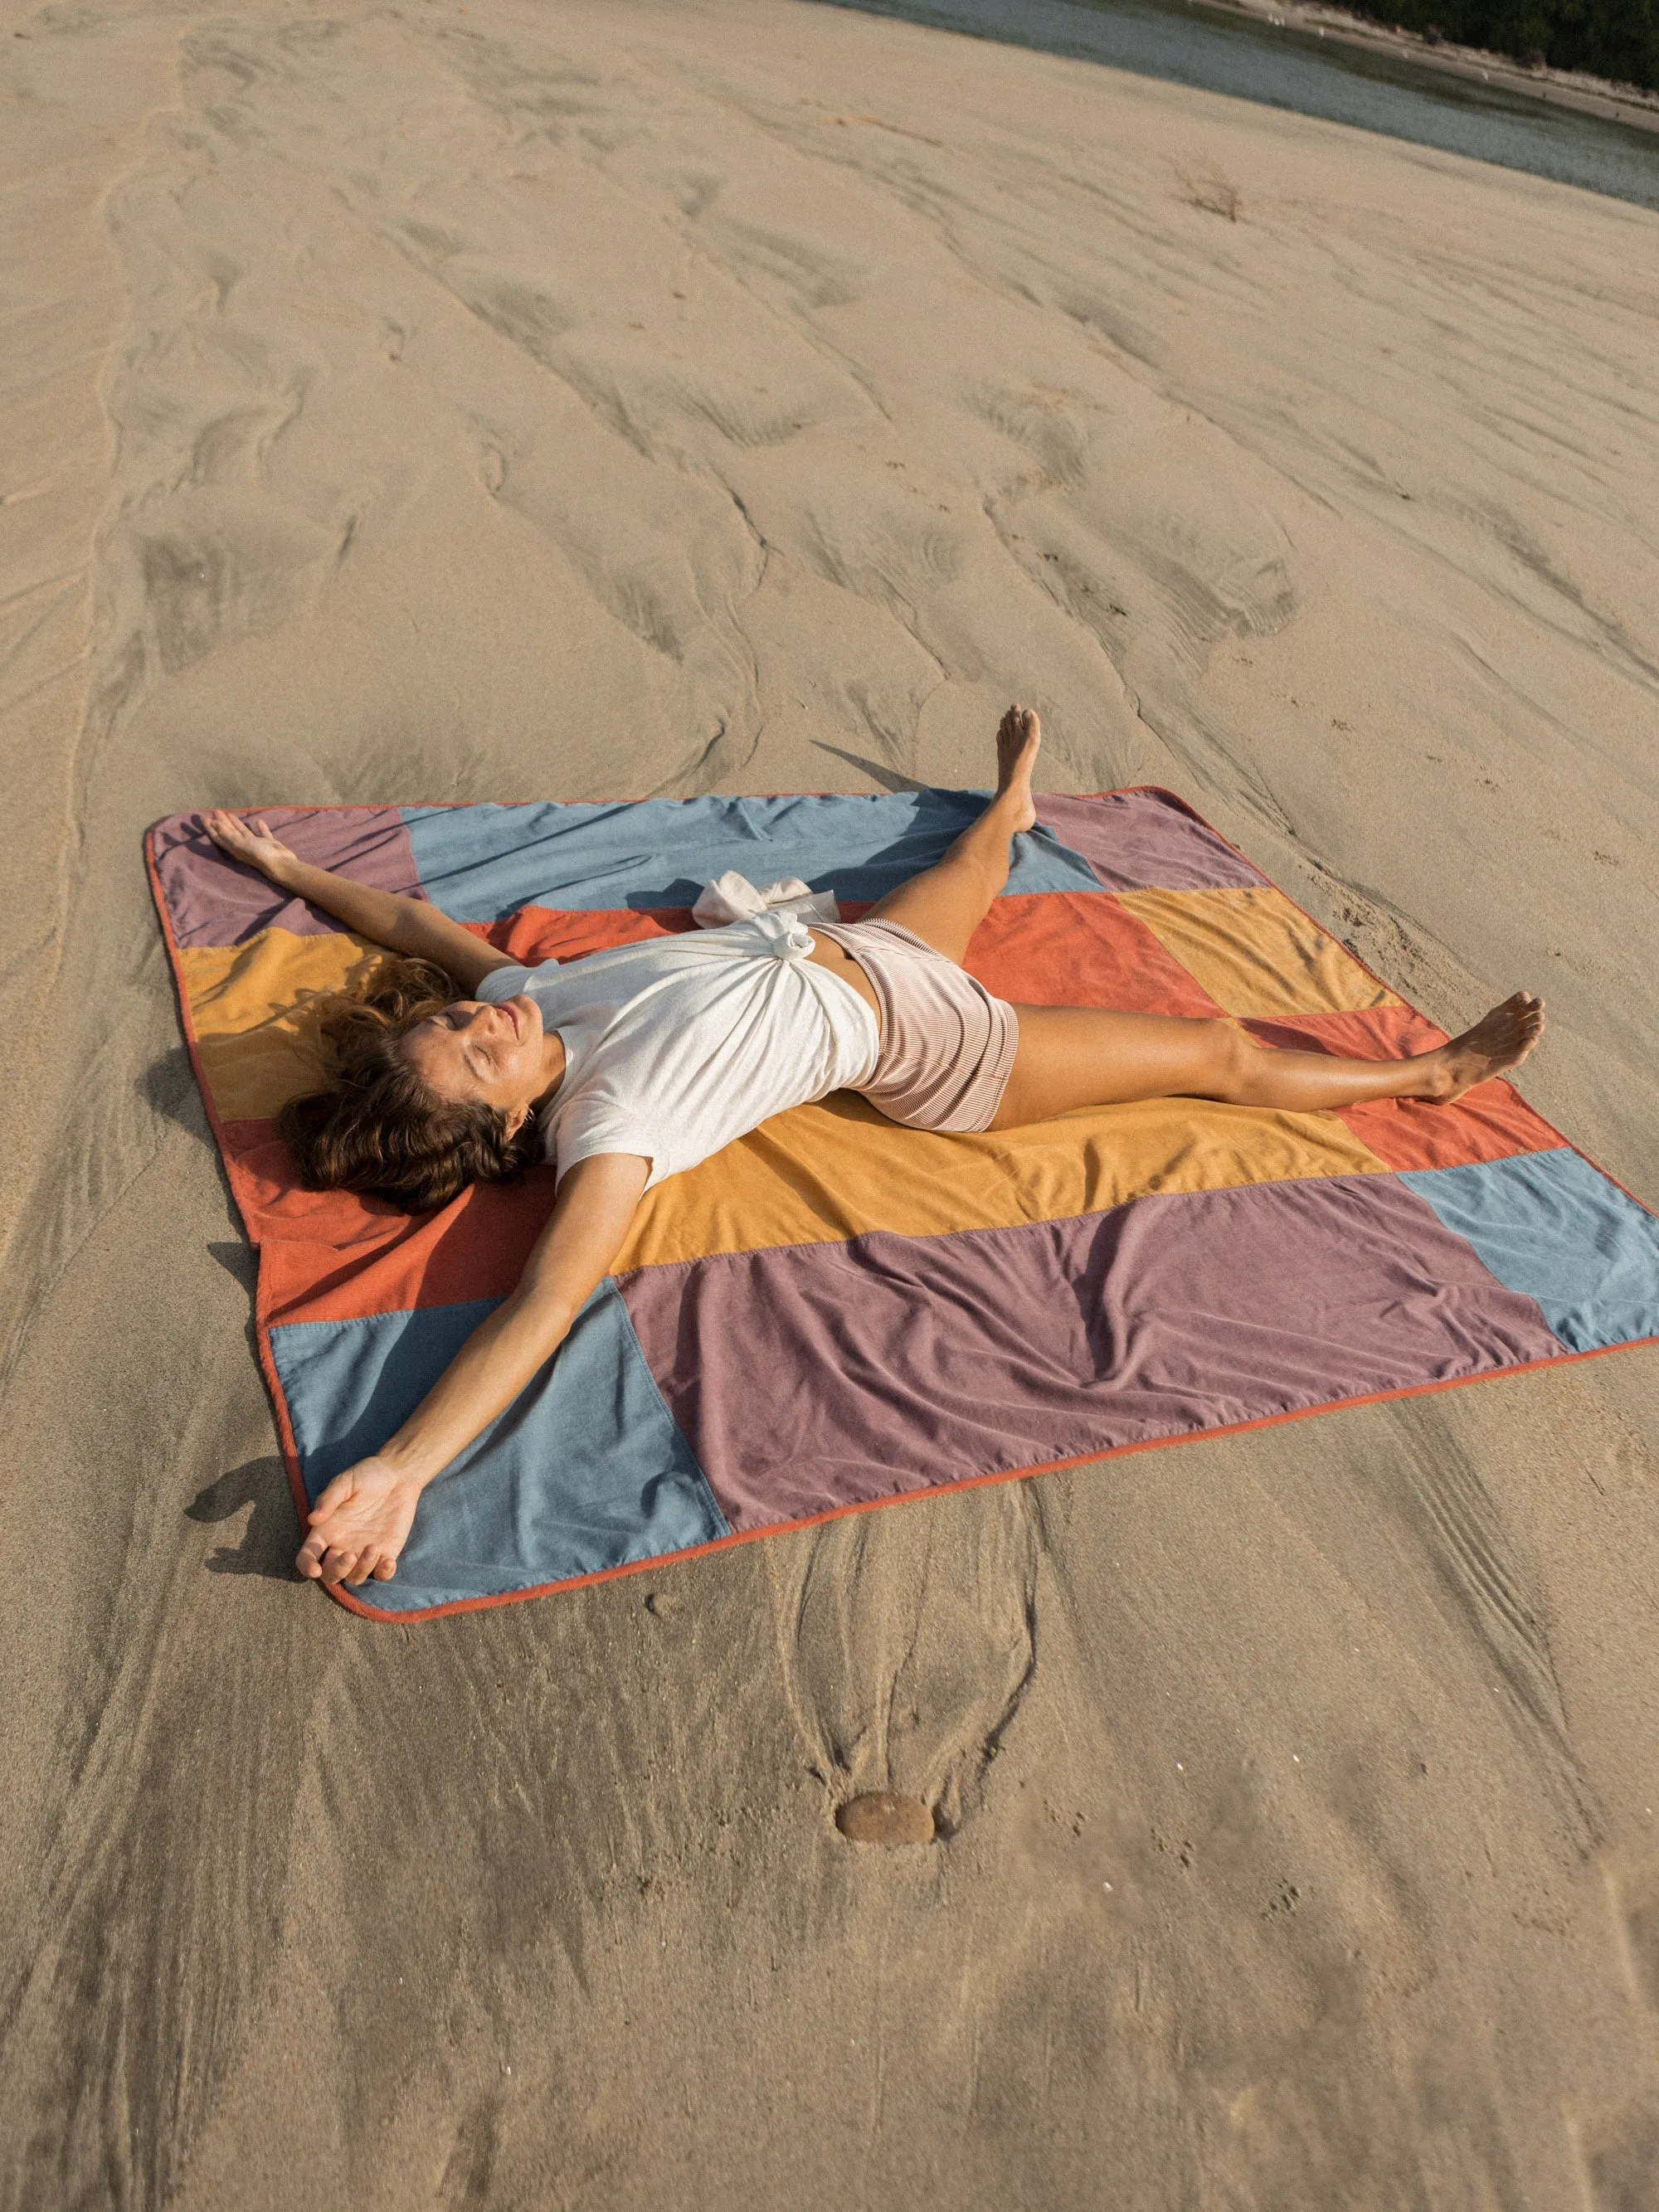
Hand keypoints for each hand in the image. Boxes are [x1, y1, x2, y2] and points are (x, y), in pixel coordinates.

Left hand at [203, 808, 296, 884]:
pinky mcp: (268, 843)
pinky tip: (258, 821)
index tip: (205, 818)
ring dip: (236, 823)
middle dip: (222, 823)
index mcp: (235, 848)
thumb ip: (226, 834)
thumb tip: (214, 823)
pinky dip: (260, 828)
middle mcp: (243, 846)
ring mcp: (256, 845)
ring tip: (230, 814)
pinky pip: (262, 833)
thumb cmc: (259, 854)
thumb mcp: (239, 843)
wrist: (280, 863)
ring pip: (243, 832)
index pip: (219, 837)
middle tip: (216, 812)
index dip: (211, 828)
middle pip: (229, 833)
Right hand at [296, 1457, 423, 1585]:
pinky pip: (382, 1575)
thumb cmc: (367, 1476)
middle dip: (336, 1571)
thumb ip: (329, 1500)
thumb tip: (312, 1519)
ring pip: (355, 1577)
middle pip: (330, 1574)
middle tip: (350, 1556)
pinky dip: (384, 1574)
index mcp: (327, 1530)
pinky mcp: (386, 1552)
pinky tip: (389, 1561)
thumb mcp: (345, 1482)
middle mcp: (342, 1545)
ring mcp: (363, 1551)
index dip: (307, 1566)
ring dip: (361, 1570)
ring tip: (373, 1548)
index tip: (315, 1569)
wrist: (398, 1475)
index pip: (308, 1555)